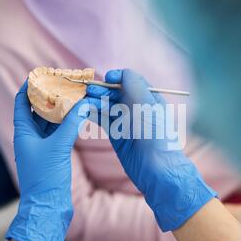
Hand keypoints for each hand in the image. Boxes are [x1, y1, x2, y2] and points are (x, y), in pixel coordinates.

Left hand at [6, 81, 96, 240]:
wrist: (48, 207)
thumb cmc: (46, 178)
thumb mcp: (58, 147)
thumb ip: (71, 124)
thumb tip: (83, 104)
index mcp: (23, 132)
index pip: (22, 102)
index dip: (29, 86)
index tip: (42, 74)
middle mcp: (31, 137)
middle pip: (38, 109)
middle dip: (51, 95)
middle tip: (66, 83)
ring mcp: (42, 146)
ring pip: (51, 121)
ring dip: (61, 109)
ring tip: (75, 95)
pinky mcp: (54, 154)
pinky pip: (60, 132)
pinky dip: (68, 122)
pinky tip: (79, 115)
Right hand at [87, 69, 216, 231]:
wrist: (157, 167)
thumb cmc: (156, 134)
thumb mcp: (147, 105)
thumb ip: (134, 85)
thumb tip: (121, 73)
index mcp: (148, 98)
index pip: (130, 80)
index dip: (117, 77)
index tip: (107, 78)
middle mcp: (137, 108)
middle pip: (115, 92)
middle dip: (102, 89)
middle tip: (88, 89)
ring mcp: (126, 122)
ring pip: (107, 105)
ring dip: (95, 101)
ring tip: (84, 99)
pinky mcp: (116, 135)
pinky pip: (102, 120)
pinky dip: (93, 114)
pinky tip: (85, 110)